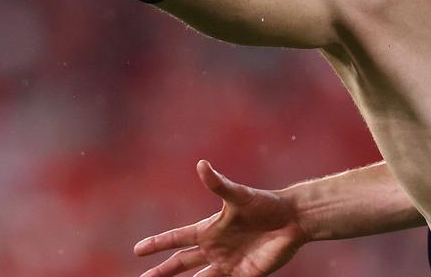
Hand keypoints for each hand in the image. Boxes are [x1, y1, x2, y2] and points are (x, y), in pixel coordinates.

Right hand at [134, 160, 310, 276]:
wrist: (293, 221)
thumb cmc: (266, 204)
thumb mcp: (240, 195)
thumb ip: (219, 184)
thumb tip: (201, 164)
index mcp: (209, 229)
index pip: (177, 238)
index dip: (158, 243)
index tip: (138, 249)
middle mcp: (215, 247)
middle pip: (182, 262)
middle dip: (162, 271)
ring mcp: (227, 262)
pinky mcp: (243, 274)